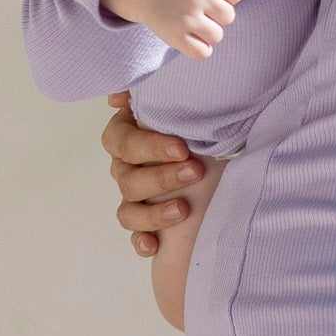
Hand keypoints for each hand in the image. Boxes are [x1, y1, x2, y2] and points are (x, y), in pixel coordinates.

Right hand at [100, 0, 253, 58]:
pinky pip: (203, 52)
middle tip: (198, 6)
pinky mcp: (174, 35)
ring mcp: (184, 15)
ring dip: (208, 32)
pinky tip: (189, 35)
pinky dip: (199, 48)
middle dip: (217, 14)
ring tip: (193, 20)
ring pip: (217, 36)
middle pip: (228, 17)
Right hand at [101, 91, 225, 256]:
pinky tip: (154, 245)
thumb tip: (118, 98)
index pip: (123, 143)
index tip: (183, 147)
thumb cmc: (193, 121)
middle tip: (195, 171)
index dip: (150, 147)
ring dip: (153, 212)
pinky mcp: (147, 223)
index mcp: (125, 136)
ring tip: (183, 209)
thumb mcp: (178, 99)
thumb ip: (150, 90)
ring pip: (128, 211)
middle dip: (162, 177)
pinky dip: (142, 242)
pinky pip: (135, 237)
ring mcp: (133, 198)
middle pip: (127, 179)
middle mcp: (124, 168)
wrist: (216, 147)